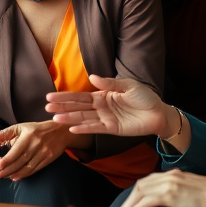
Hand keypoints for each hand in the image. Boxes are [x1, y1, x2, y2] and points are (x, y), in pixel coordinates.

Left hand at [0, 121, 85, 180]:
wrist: (60, 131)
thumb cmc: (37, 129)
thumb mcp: (21, 127)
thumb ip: (5, 133)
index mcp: (28, 136)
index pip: (16, 151)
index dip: (7, 160)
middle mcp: (36, 145)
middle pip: (20, 162)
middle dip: (7, 170)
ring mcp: (43, 153)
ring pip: (27, 168)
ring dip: (15, 174)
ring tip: (6, 177)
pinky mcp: (48, 159)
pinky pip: (35, 169)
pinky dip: (25, 174)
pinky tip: (17, 176)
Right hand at [46, 74, 171, 136]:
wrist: (158, 113)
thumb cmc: (144, 97)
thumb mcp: (128, 86)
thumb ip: (109, 83)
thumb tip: (91, 77)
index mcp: (103, 95)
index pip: (80, 96)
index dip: (65, 96)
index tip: (50, 96)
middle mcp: (101, 107)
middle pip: (78, 107)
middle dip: (62, 107)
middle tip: (46, 107)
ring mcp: (105, 118)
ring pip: (83, 118)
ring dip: (69, 118)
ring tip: (54, 118)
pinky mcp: (112, 129)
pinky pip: (95, 128)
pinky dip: (84, 128)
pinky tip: (72, 128)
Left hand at [115, 169, 205, 206]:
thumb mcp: (191, 190)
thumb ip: (179, 191)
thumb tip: (173, 202)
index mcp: (174, 174)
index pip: (149, 181)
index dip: (137, 192)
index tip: (130, 203)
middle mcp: (169, 176)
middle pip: (141, 185)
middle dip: (129, 198)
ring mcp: (170, 184)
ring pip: (141, 191)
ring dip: (129, 204)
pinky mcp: (172, 195)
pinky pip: (149, 200)